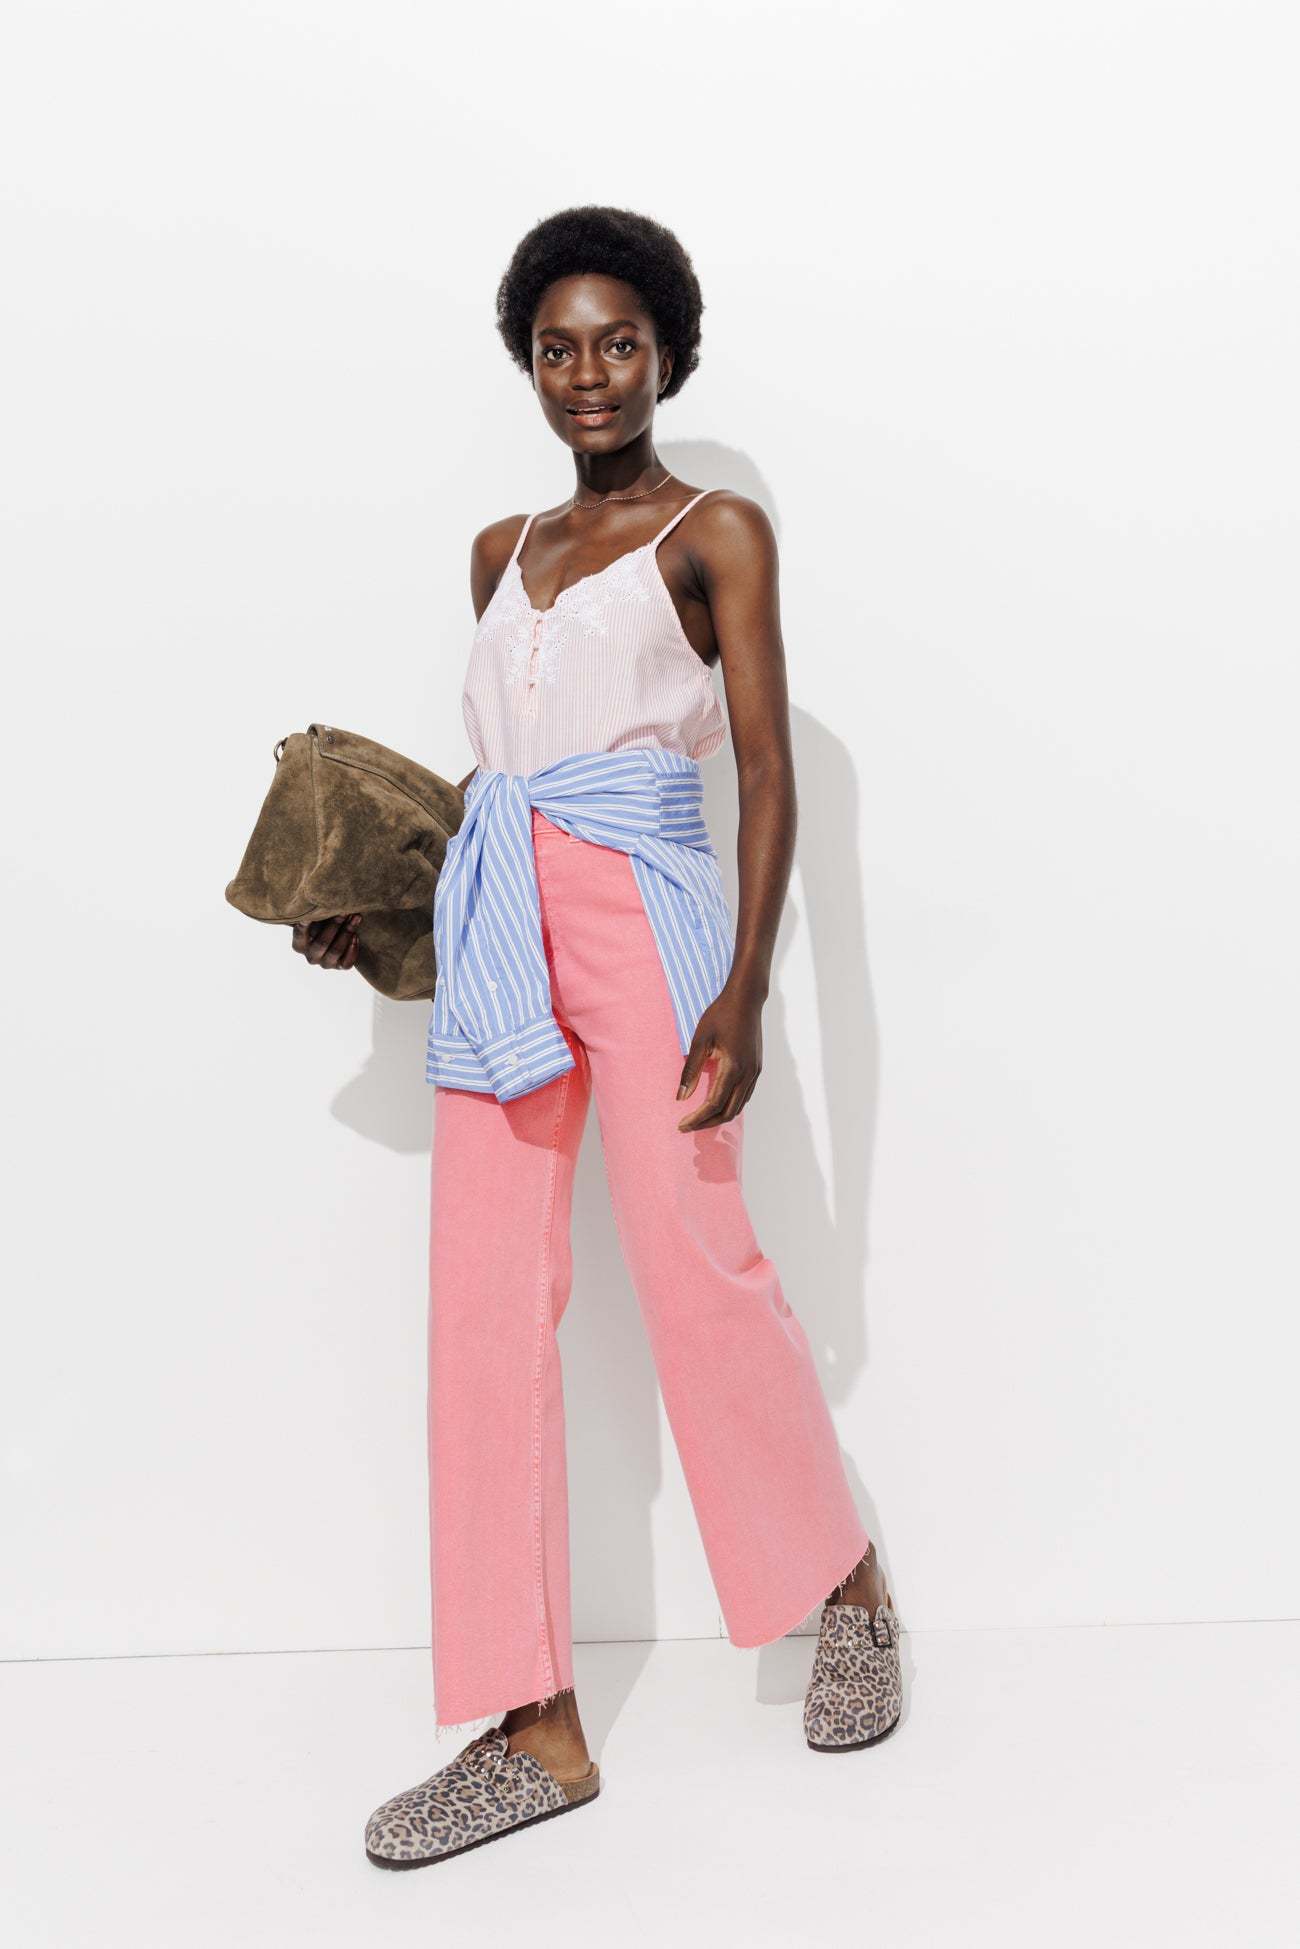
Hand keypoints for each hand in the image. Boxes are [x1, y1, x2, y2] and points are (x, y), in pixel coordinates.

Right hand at [292, 913, 360, 970]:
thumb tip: (320, 899)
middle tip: (345, 911)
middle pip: (322, 943)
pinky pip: (346, 963)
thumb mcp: (316, 917)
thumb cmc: (322, 921)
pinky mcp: (339, 966)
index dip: (307, 923)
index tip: (314, 912)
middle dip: (335, 925)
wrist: (337, 933)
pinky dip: (352, 949)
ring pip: (335, 951)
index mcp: (299, 945)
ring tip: (356, 917)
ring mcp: (325, 963)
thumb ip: (315, 912)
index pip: (301, 933)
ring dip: (347, 933)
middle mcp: (310, 957)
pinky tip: (356, 936)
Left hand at [675, 985, 762, 1130]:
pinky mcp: (757, 1068)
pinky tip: (716, 1104)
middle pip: (728, 1112)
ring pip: (739, 1107)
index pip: (713, 1104)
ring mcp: (755, 1072)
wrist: (746, 999)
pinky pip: (745, 1096)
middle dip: (707, 1123)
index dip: (697, 1118)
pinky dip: (730, 1105)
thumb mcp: (700, 1040)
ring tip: (699, 1119)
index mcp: (733, 1067)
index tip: (681, 1126)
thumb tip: (681, 1098)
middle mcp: (748, 1074)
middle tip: (688, 1126)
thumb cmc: (720, 1015)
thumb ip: (690, 1071)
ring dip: (719, 1116)